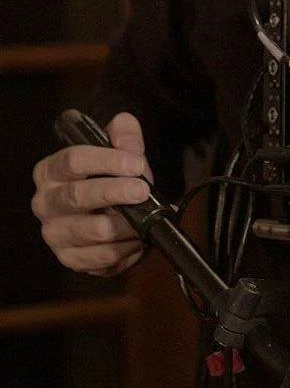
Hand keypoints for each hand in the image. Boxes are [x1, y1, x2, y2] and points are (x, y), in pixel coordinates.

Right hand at [31, 112, 152, 275]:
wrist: (113, 214)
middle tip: (142, 190)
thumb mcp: (120, 152)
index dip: (106, 161)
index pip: (72, 160)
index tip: (135, 163)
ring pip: (91, 230)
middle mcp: (45, 202)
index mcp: (51, 171)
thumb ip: (124, 135)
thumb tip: (124, 128)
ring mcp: (54, 233)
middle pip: (77, 196)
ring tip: (146, 216)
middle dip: (114, 192)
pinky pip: (100, 257)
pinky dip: (125, 248)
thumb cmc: (112, 177)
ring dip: (125, 224)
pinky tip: (139, 237)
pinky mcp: (70, 258)